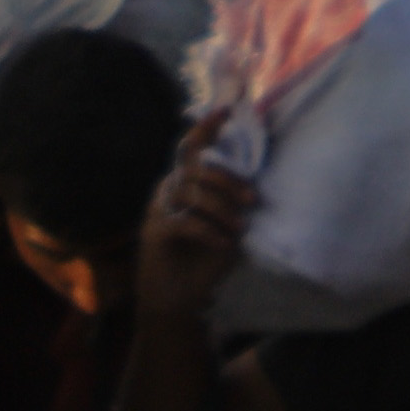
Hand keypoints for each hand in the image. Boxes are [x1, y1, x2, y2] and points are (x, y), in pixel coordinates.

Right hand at [136, 136, 256, 317]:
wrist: (178, 300)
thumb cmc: (204, 258)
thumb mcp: (227, 222)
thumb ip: (233, 198)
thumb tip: (255, 177)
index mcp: (186, 182)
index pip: (192, 147)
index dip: (207, 127)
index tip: (227, 110)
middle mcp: (169, 190)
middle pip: (198, 167)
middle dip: (229, 180)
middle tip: (252, 199)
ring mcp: (158, 210)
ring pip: (193, 192)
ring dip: (223, 209)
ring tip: (239, 228)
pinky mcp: (154, 232)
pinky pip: (187, 221)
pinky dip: (211, 232)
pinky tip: (225, 244)